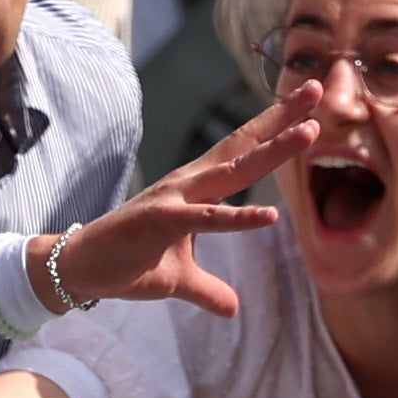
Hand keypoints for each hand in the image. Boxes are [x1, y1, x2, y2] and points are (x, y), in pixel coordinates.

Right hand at [39, 94, 316, 314]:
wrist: (79, 267)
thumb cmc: (127, 263)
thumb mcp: (179, 280)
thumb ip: (209, 289)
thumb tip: (232, 309)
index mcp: (197, 187)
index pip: (244, 150)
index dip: (276, 127)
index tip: (312, 105)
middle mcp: (189, 183)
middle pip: (245, 144)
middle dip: (283, 118)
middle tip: (318, 88)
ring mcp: (175, 199)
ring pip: (234, 171)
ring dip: (273, 151)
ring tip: (310, 132)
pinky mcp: (160, 221)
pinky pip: (206, 219)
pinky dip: (238, 217)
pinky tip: (270, 215)